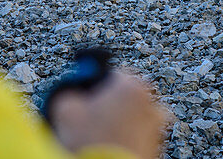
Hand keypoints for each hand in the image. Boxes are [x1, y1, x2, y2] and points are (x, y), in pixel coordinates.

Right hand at [49, 72, 170, 157]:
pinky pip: (139, 137)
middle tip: (91, 118)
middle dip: (112, 104)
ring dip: (121, 123)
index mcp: (131, 86)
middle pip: (127, 96)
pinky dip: (127, 139)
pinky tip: (110, 147)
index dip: (96, 85)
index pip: (113, 73)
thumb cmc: (90, 140)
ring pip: (134, 118)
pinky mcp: (156, 149)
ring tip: (100, 137)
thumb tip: (73, 94)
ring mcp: (156, 129)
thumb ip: (70, 91)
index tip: (85, 97)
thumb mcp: (65, 108)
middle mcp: (150, 104)